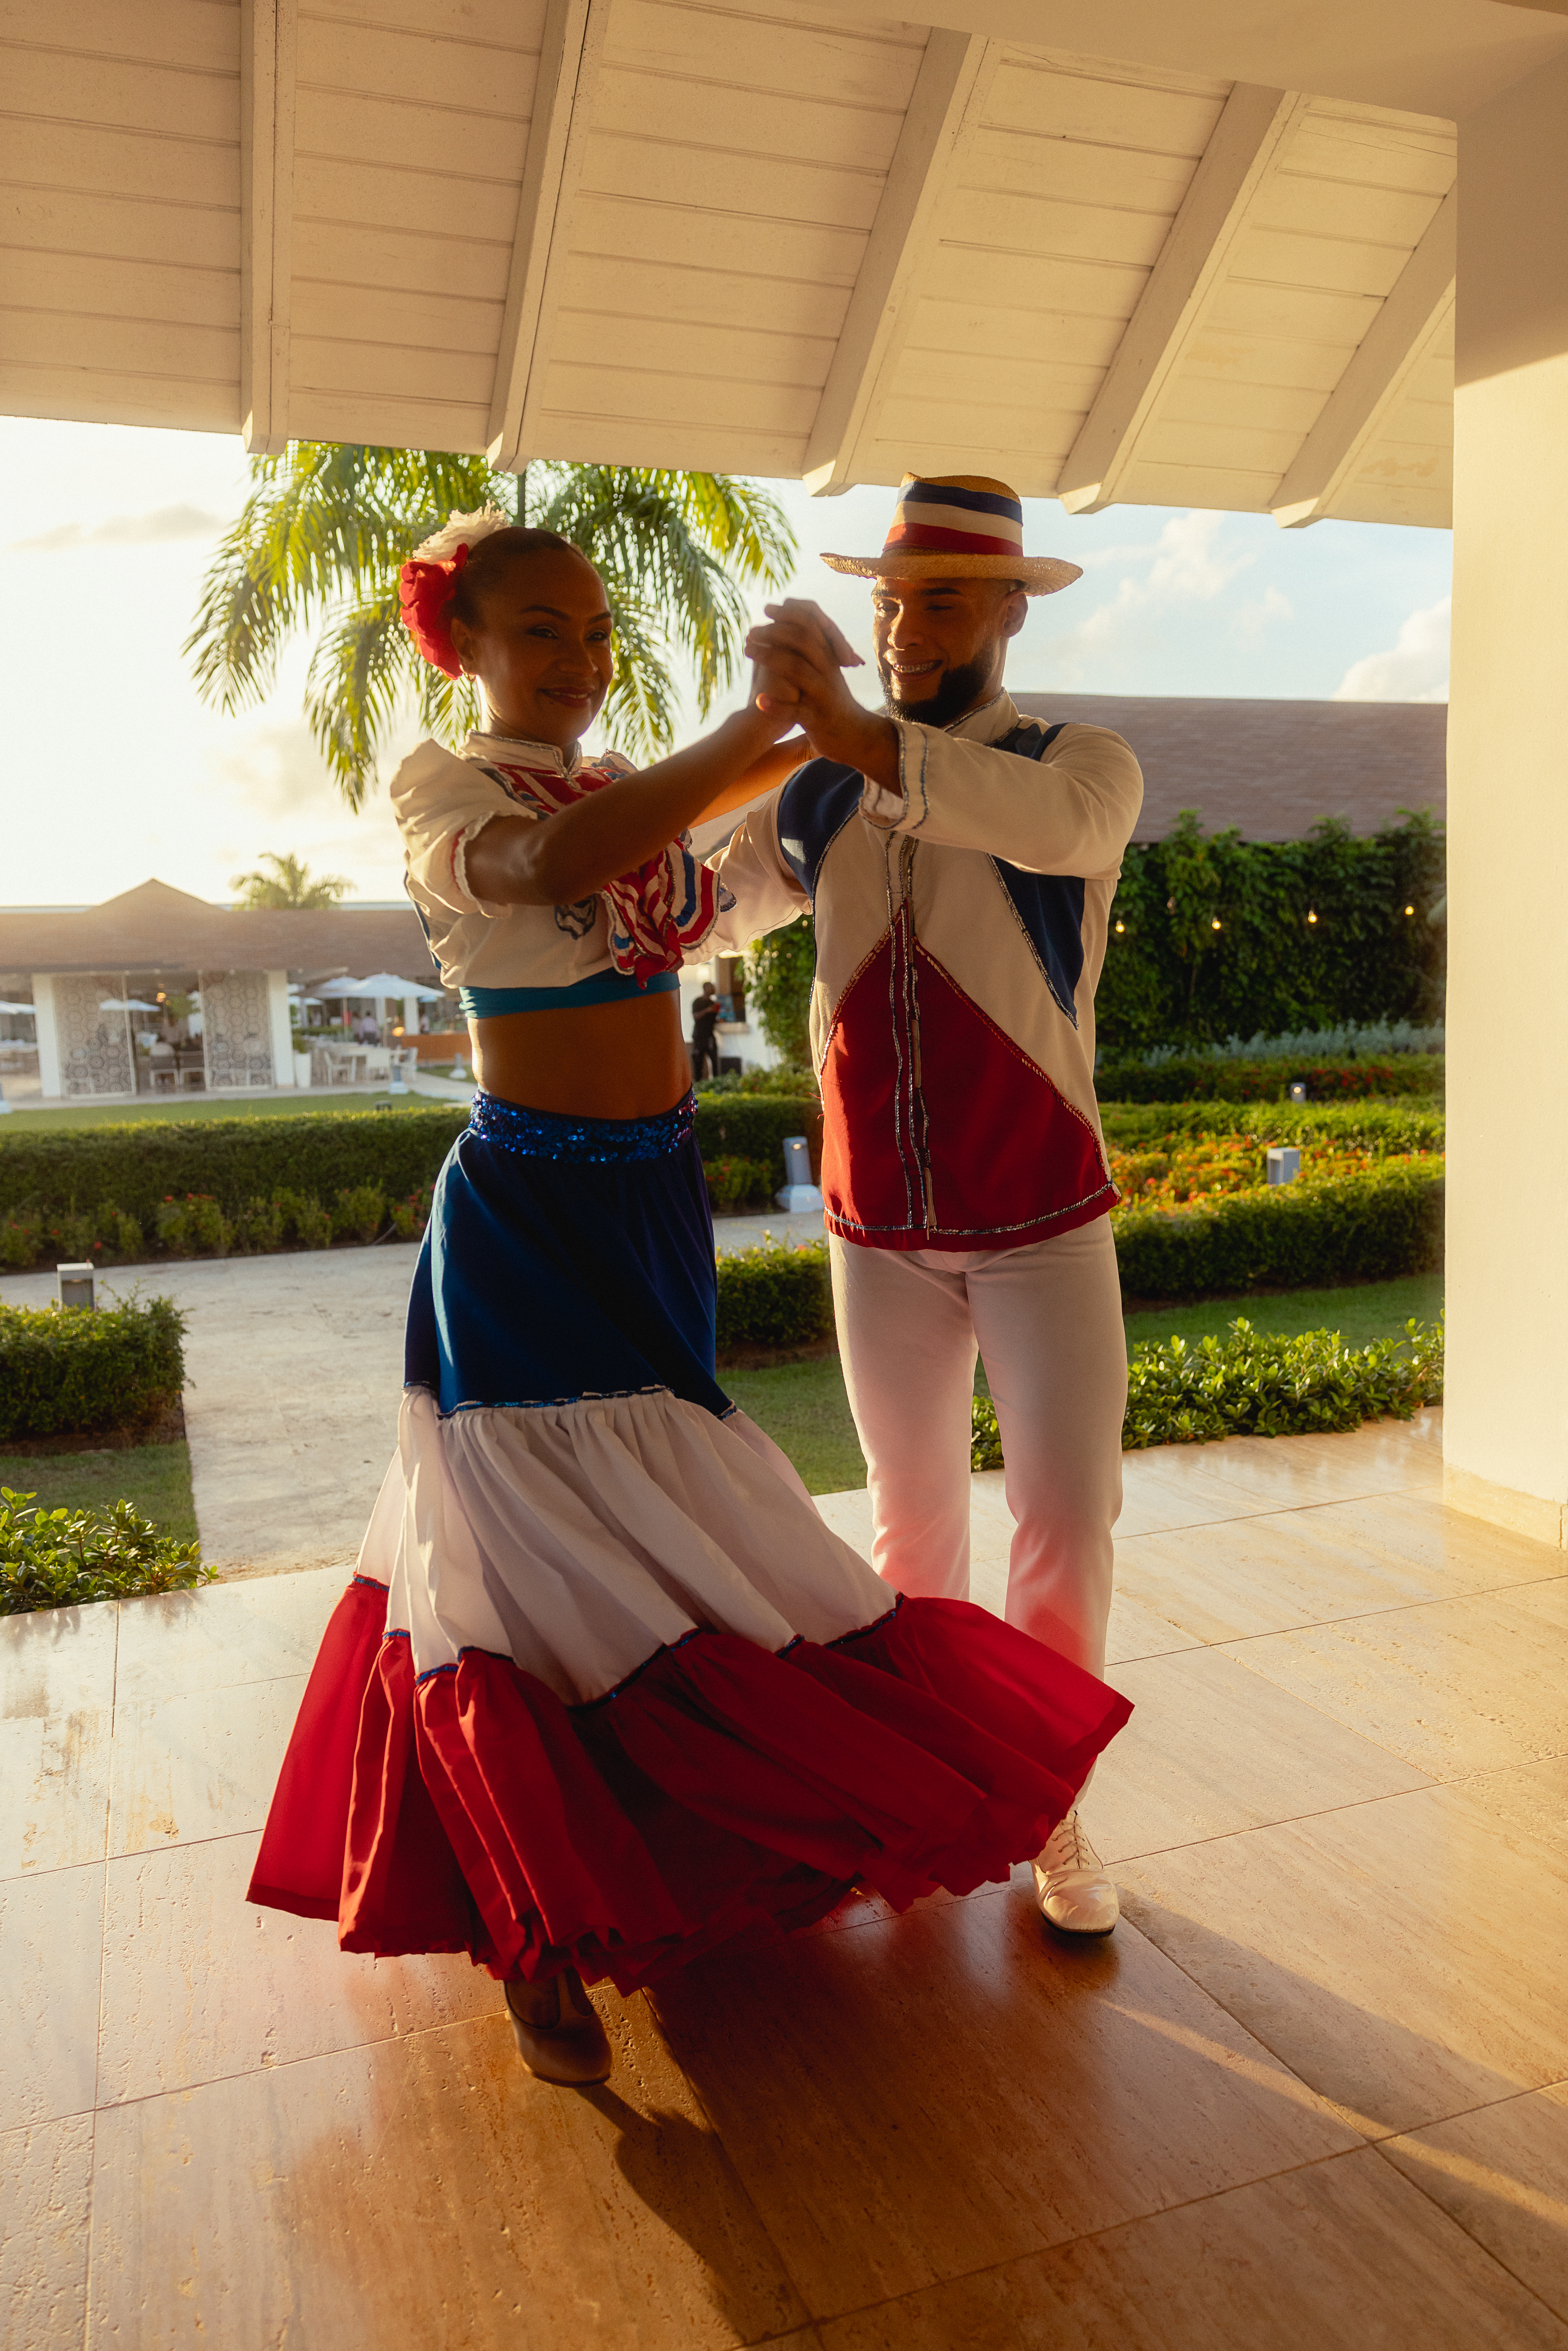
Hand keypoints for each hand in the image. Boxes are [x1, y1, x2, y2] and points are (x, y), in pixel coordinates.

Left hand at [745, 600, 886, 771]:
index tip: (767, 609)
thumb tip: (788, 619)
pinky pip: (796, 711)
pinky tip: (759, 701)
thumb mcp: (823, 670)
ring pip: (798, 670)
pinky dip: (777, 706)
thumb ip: (809, 649)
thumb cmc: (828, 700)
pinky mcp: (817, 719)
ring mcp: (823, 695)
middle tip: (752, 630)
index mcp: (828, 657)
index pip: (812, 625)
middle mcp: (828, 671)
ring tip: (746, 649)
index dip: (789, 614)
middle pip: (803, 641)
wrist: (853, 736)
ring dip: (769, 657)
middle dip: (775, 631)